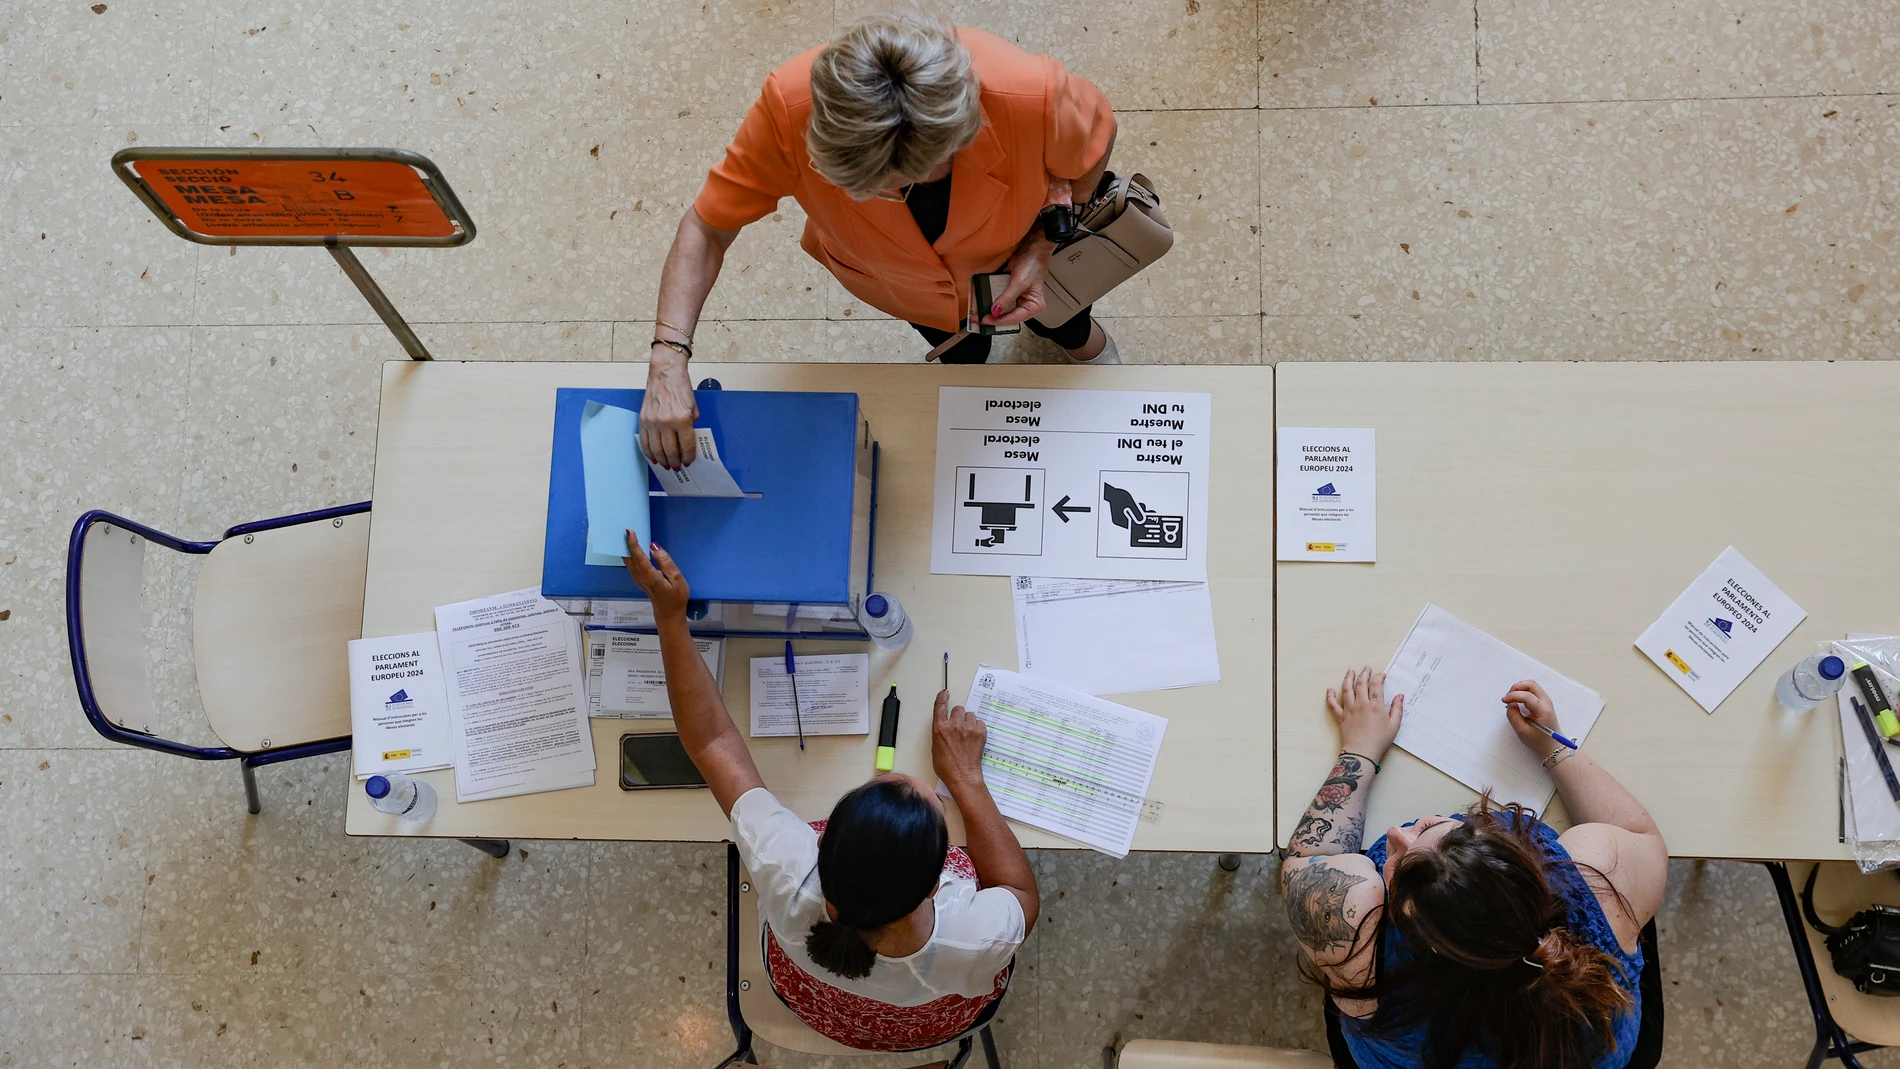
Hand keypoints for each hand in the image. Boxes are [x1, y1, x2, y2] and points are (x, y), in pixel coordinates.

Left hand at [621, 534, 690, 619]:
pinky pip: (631, 563)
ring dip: (625, 548)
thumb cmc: (676, 596)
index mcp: (650, 576)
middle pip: (628, 558)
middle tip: (623, 528)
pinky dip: (629, 553)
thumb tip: (654, 547)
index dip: (633, 544)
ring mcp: (637, 578)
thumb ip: (665, 561)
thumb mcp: (677, 578)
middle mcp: (640, 577)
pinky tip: (631, 547)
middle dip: (624, 543)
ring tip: (625, 534)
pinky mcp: (638, 578)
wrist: (669, 613)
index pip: (639, 557)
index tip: (629, 531)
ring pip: (628, 560)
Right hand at [640, 346, 698, 469]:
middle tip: (678, 467)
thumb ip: (691, 426)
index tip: (689, 462)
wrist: (665, 374)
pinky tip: (654, 458)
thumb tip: (688, 444)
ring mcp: (653, 422)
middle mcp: (666, 422)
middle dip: (675, 462)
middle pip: (671, 451)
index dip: (689, 457)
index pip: (687, 446)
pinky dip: (649, 453)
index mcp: (682, 419)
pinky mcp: (643, 420)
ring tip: (667, 466)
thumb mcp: (693, 408)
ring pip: (656, 450)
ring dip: (662, 461)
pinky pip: (645, 442)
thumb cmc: (681, 388)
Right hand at [932, 689, 987, 790]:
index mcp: (939, 728)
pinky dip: (978, 728)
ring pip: (970, 715)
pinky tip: (974, 737)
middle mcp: (953, 725)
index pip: (940, 705)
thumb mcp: (935, 748)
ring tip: (967, 735)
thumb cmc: (947, 767)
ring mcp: (968, 728)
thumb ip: (940, 733)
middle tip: (959, 727)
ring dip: (968, 722)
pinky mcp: (980, 732)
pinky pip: (980, 722)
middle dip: (958, 716)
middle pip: (958, 709)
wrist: (962, 776)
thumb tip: (945, 727)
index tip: (945, 693)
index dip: (943, 697)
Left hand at [982, 237, 1053, 326]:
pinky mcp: (1010, 292)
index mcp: (1033, 307)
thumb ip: (1007, 298)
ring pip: (1002, 309)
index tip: (986, 319)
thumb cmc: (1033, 264)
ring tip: (978, 312)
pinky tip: (982, 302)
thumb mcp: (1019, 282)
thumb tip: (996, 311)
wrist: (1032, 247)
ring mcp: (1017, 299)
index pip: (1014, 318)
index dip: (999, 320)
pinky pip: (999, 299)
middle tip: (979, 319)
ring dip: (990, 310)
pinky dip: (991, 300)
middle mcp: (1026, 305)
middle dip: (993, 317)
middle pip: (1007, 316)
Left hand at [1326, 667, 1402, 761]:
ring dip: (1348, 679)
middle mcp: (1361, 704)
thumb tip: (1400, 696)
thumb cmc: (1379, 740)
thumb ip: (1397, 709)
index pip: (1376, 685)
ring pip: (1347, 689)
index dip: (1378, 678)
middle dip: (1364, 674)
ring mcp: (1349, 709)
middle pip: (1361, 684)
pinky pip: (1333, 704)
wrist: (1362, 752)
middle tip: (1366, 669)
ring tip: (1350, 672)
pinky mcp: (1341, 716)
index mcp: (1376, 705)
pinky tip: (1329, 690)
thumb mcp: (1394, 725)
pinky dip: (1330, 696)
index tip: (1381, 675)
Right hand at [1502, 679, 1563, 752]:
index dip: (1513, 695)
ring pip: (1532, 685)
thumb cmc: (1539, 741)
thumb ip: (1514, 717)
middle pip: (1531, 684)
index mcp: (1542, 710)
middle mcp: (1546, 702)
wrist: (1552, 745)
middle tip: (1508, 697)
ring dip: (1520, 688)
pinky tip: (1518, 699)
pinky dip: (1523, 691)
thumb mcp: (1522, 732)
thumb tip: (1510, 704)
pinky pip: (1533, 690)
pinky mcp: (1544, 702)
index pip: (1527, 696)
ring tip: (1512, 698)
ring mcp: (1546, 701)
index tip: (1504, 700)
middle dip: (1516, 687)